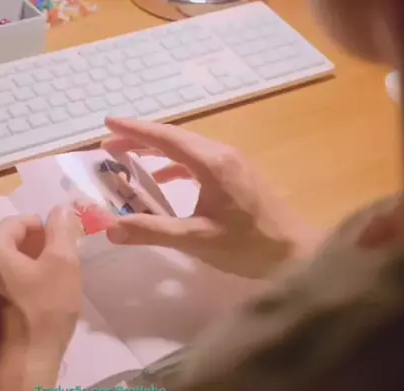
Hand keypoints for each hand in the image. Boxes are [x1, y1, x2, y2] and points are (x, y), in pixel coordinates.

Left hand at [0, 206, 83, 390]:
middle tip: (60, 265)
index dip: (46, 228)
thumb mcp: (63, 264)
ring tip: (47, 288)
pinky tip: (30, 308)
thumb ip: (62, 230)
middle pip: (6, 244)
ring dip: (22, 271)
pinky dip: (11, 291)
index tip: (65, 242)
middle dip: (34, 249)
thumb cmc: (43, 313)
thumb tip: (60, 209)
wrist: (20, 371)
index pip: (19, 222)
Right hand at [101, 117, 320, 278]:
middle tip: (107, 146)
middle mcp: (222, 155)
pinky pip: (198, 162)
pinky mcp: (238, 176)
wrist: (295, 254)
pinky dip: (174, 166)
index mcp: (212, 163)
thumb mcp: (196, 239)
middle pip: (174, 138)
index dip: (134, 130)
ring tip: (127, 158)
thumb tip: (110, 228)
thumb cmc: (247, 246)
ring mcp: (233, 164)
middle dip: (139, 139)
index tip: (107, 124)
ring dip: (156, 152)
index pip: (166, 138)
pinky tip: (162, 180)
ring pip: (187, 149)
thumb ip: (152, 231)